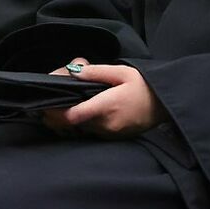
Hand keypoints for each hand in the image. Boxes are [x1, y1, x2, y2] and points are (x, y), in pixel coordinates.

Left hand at [51, 62, 168, 138]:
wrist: (164, 104)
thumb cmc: (143, 85)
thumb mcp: (121, 72)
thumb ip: (95, 73)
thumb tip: (73, 71)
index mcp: (106, 107)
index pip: (73, 116)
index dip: (55, 113)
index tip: (45, 106)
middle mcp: (105, 124)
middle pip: (72, 123)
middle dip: (60, 112)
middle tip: (56, 96)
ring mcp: (109, 134)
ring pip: (80, 128)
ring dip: (70, 118)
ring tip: (68, 100)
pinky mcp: (112, 137)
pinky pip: (90, 131)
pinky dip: (82, 122)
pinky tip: (82, 109)